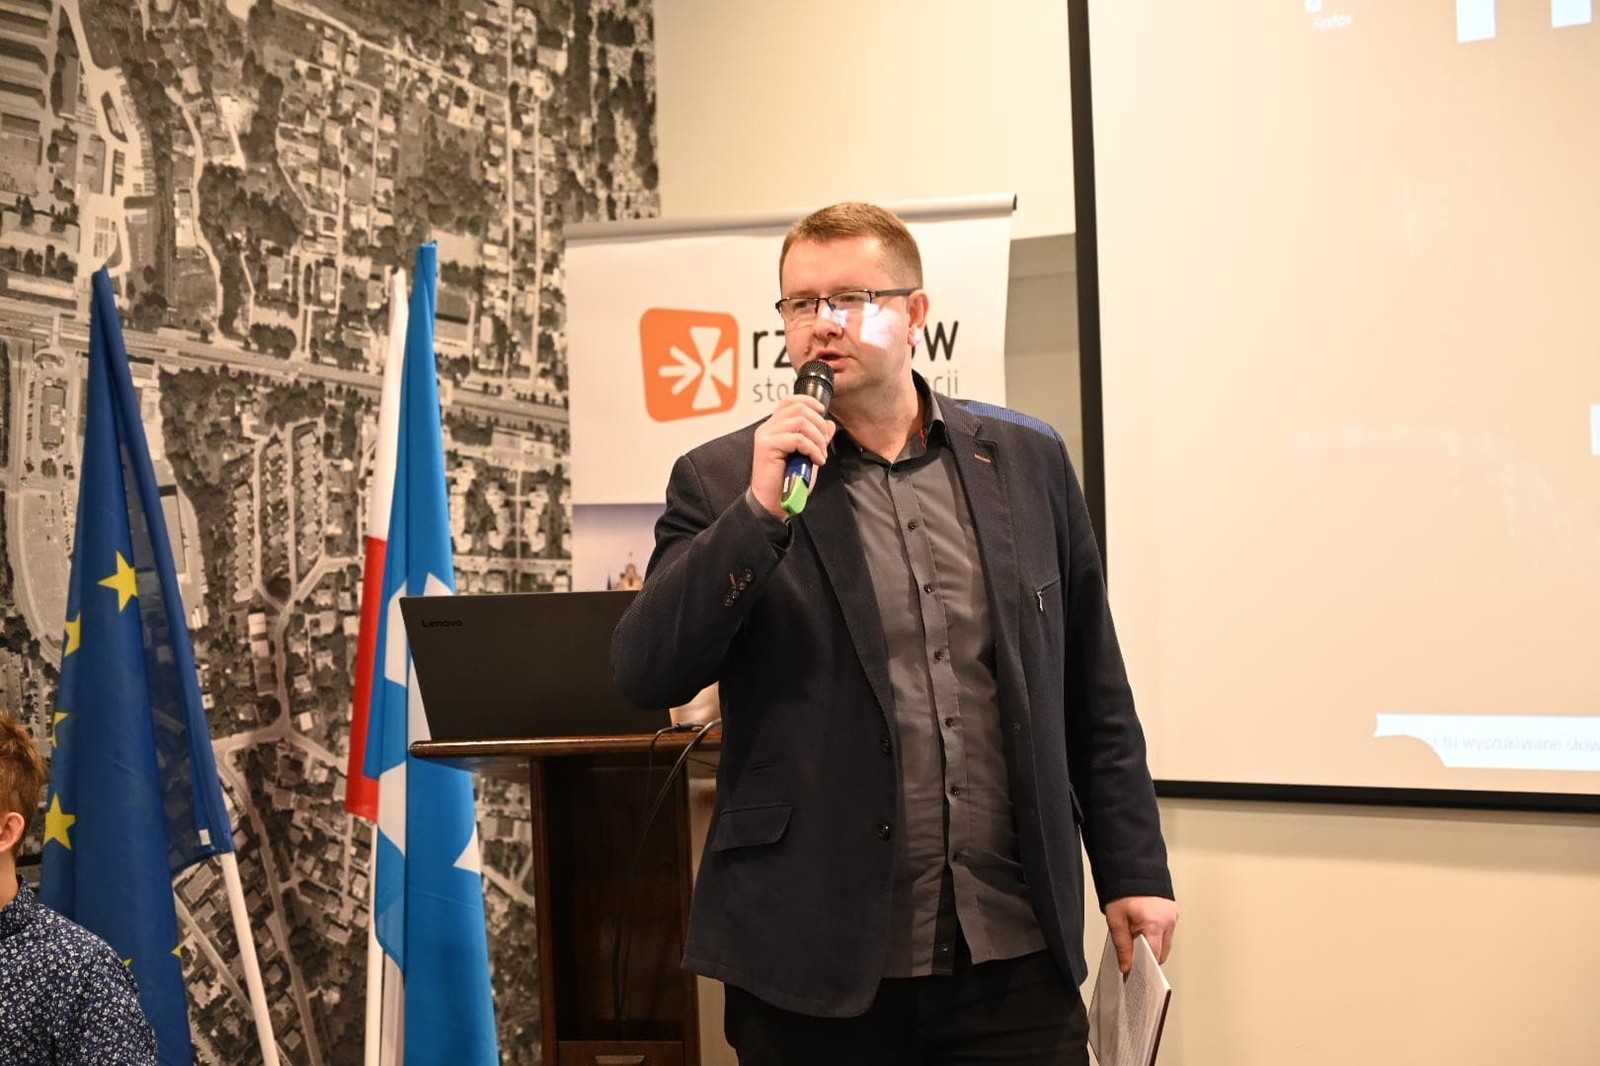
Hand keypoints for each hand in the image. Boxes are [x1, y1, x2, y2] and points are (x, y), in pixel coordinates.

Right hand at [750, 394, 834, 518]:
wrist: (773, 502)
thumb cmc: (789, 481)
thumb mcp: (808, 456)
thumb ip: (816, 438)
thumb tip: (829, 424)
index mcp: (774, 426)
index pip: (790, 401)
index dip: (809, 401)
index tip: (823, 413)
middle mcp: (767, 427)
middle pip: (798, 408)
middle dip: (819, 425)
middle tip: (824, 445)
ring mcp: (765, 435)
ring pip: (800, 422)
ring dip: (817, 439)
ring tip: (821, 455)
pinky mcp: (766, 446)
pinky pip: (798, 439)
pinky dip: (813, 449)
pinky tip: (817, 461)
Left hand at [1105, 895, 1177, 974]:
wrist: (1130, 867)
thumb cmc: (1122, 889)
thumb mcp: (1116, 919)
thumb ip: (1122, 945)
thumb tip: (1127, 966)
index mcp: (1154, 923)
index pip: (1153, 955)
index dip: (1142, 965)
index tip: (1132, 971)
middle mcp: (1168, 920)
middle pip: (1161, 952)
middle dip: (1146, 955)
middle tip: (1130, 949)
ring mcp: (1172, 915)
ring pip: (1165, 943)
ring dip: (1152, 944)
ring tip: (1134, 933)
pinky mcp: (1173, 912)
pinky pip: (1166, 931)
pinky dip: (1155, 934)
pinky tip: (1142, 927)